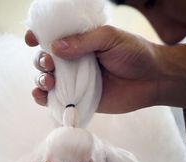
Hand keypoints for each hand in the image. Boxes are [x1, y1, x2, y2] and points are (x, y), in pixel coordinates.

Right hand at [26, 25, 185, 112]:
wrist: (153, 80)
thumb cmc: (135, 54)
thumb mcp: (110, 38)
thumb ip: (84, 41)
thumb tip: (55, 47)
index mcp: (80, 41)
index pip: (53, 37)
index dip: (38, 37)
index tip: (32, 39)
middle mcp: (74, 60)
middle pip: (45, 59)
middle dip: (40, 61)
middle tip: (49, 63)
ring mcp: (75, 81)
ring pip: (47, 79)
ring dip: (41, 79)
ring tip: (48, 81)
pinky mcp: (79, 100)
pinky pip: (57, 100)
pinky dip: (44, 99)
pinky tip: (41, 97)